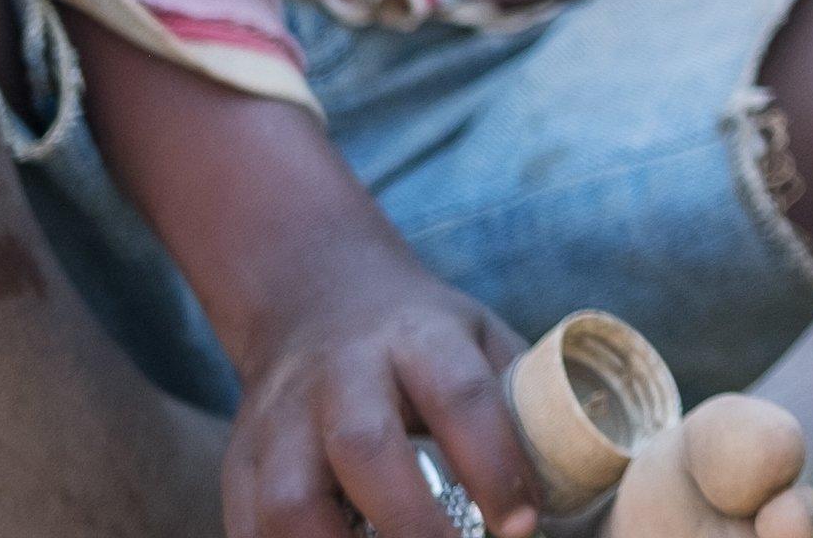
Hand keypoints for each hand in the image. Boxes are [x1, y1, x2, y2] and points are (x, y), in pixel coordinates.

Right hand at [217, 237, 537, 537]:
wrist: (316, 297)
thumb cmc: (422, 336)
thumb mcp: (480, 338)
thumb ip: (520, 399)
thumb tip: (575, 473)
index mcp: (418, 338)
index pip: (460, 397)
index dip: (494, 464)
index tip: (523, 525)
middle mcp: (342, 376)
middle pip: (364, 446)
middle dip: (409, 520)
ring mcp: (280, 421)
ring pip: (288, 499)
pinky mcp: (237, 462)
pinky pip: (248, 527)